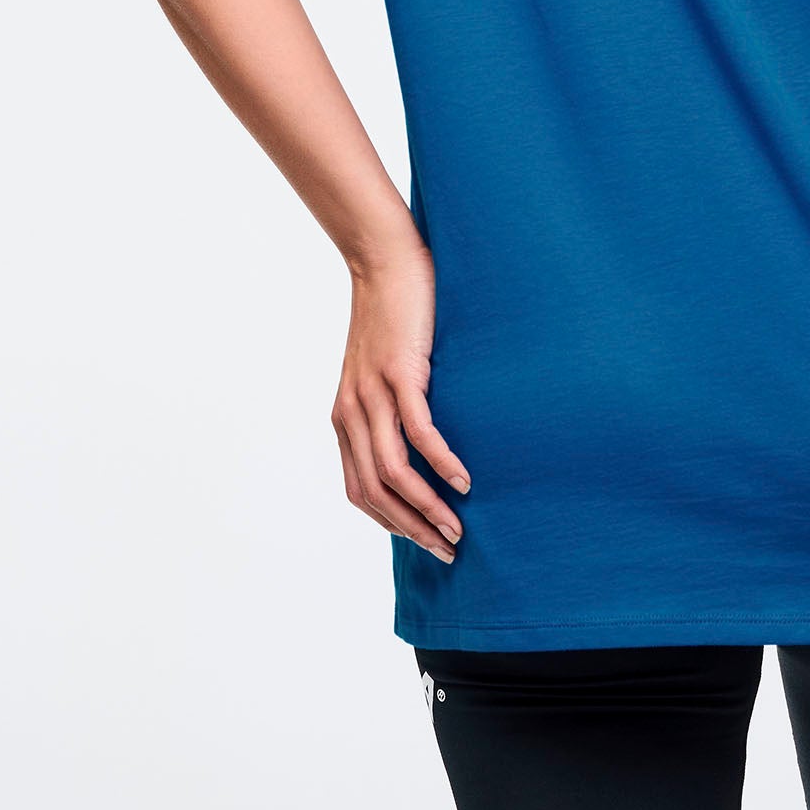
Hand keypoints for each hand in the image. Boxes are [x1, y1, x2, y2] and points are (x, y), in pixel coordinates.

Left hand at [330, 244, 470, 561]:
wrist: (384, 260)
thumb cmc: (394, 314)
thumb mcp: (383, 370)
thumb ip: (391, 407)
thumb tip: (424, 443)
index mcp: (346, 418)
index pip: (360, 492)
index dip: (392, 523)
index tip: (425, 540)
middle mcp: (352, 413)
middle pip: (376, 493)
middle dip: (413, 529)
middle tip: (449, 549)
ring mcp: (372, 394)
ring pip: (395, 472)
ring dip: (427, 508)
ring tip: (458, 528)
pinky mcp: (399, 372)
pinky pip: (419, 431)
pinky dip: (440, 462)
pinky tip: (463, 479)